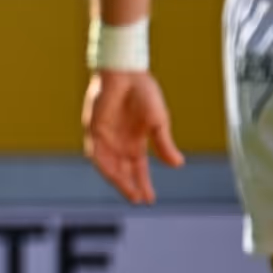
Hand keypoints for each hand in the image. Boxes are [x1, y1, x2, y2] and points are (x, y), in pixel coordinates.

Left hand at [82, 70, 184, 204]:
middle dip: (131, 186)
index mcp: (135, 141)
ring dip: (119, 180)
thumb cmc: (143, 93)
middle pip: (124, 171)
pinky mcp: (94, 129)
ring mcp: (105, 137)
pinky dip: (104, 165)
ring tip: (130, 193)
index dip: (143, 183)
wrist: (126, 73)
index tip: (150, 199)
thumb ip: (164, 144)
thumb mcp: (158, 122)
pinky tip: (114, 175)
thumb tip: (178, 165)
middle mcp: (119, 142)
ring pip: (110, 166)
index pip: (138, 168)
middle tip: (140, 200)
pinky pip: (97, 152)